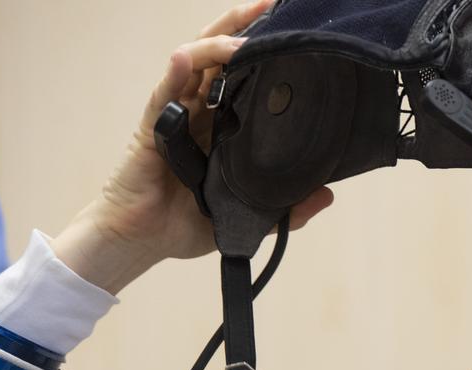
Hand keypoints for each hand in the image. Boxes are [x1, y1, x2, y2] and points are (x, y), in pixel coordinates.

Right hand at [53, 0, 334, 293]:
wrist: (143, 243)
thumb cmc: (188, 224)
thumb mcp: (249, 218)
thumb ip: (286, 208)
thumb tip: (328, 195)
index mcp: (222, 126)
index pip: (244, 77)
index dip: (264, 53)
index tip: (294, 31)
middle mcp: (199, 111)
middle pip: (220, 56)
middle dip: (242, 26)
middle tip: (272, 3)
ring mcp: (174, 115)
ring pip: (194, 64)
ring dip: (217, 42)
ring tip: (243, 30)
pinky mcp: (152, 129)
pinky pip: (163, 94)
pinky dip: (174, 73)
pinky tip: (185, 57)